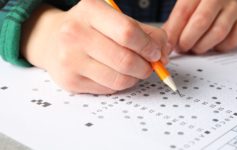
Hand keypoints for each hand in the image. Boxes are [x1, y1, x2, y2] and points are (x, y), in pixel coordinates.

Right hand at [21, 0, 167, 93]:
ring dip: (135, 77)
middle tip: (150, 65)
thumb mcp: (114, 19)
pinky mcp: (70, 80)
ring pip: (119, 79)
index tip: (156, 53)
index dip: (149, 46)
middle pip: (125, 59)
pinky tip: (116, 74)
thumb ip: (144, 32)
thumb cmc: (90, 28)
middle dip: (146, 66)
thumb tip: (164, 53)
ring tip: (135, 70)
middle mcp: (75, 33)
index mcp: (91, 10)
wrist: (52, 40)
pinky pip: (109, 89)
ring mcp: (70, 59)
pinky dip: (120, 84)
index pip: (128, 32)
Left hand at [163, 0, 236, 53]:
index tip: (168, 45)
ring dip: (202, 46)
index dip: (174, 31)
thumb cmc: (205, 5)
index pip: (183, 11)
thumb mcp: (188, 6)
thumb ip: (175, 23)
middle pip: (201, 21)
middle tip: (182, 48)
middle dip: (188, 40)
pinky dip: (219, 47)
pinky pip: (231, 40)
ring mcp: (235, 6)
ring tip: (195, 48)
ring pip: (217, 32)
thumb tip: (165, 44)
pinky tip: (213, 45)